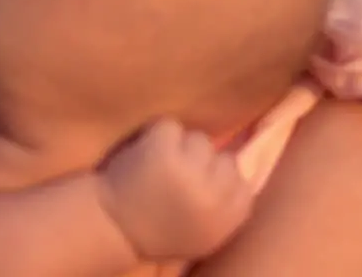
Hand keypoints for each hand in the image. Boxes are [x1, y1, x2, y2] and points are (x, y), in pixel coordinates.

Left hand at [100, 118, 252, 260]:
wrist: (111, 228)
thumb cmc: (160, 231)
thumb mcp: (204, 234)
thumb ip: (230, 206)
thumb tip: (250, 161)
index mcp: (226, 221)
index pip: (243, 184)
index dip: (220, 182)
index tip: (199, 190)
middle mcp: (212, 196)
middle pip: (224, 159)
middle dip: (203, 165)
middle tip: (176, 181)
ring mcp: (188, 171)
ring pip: (200, 140)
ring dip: (181, 148)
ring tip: (159, 168)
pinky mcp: (162, 151)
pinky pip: (171, 127)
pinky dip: (157, 137)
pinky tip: (145, 157)